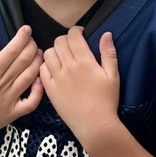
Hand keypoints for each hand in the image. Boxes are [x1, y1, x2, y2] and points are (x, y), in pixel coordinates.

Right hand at [0, 25, 43, 149]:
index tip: (26, 29)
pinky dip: (39, 91)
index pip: (11, 52)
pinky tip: (40, 80)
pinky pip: (32, 102)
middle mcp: (2, 86)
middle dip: (31, 47)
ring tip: (39, 53)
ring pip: (30, 78)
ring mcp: (10, 101)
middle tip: (33, 39)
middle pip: (23, 62)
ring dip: (37, 63)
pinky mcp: (13, 114)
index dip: (21, 38)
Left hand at [40, 26, 119, 145]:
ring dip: (55, 51)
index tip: (81, 35)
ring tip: (62, 57)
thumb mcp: (113, 75)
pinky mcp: (50, 89)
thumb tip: (106, 33)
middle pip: (59, 42)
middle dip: (66, 39)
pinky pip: (42, 70)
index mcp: (84, 61)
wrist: (95, 125)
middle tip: (72, 46)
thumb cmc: (107, 100)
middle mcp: (68, 67)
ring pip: (48, 53)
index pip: (73, 36)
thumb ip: (109, 53)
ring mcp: (57, 78)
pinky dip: (46, 65)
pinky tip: (54, 69)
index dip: (76, 31)